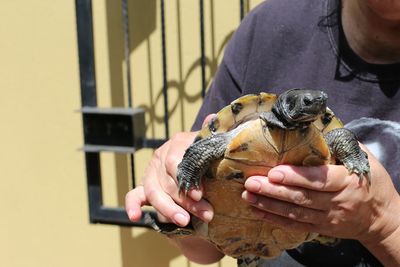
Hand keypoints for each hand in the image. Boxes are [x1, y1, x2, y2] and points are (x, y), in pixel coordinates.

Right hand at [125, 115, 224, 263]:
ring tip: (184, 221)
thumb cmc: (210, 158)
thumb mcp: (213, 145)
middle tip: (205, 214)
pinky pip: (133, 195)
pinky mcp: (144, 187)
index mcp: (178, 142)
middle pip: (168, 180)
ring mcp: (151, 171)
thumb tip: (212, 118)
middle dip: (186, 201)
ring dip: (168, 209)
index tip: (199, 195)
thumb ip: (213, 134)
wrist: (200, 168)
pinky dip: (132, 205)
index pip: (175, 160)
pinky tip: (135, 216)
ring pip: (154, 191)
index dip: (185, 178)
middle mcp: (161, 155)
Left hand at [242, 147, 399, 244]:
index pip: (319, 180)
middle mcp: (337, 202)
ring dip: (269, 205)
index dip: (295, 177)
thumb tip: (318, 130)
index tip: (274, 173)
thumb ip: (343, 146)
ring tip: (248, 196)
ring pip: (295, 213)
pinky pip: (296, 225)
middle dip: (273, 191)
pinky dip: (276, 219)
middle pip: (301, 197)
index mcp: (347, 182)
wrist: (381, 219)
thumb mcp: (366, 161)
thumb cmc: (372, 184)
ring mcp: (328, 218)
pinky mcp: (321, 228)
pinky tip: (258, 211)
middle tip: (250, 183)